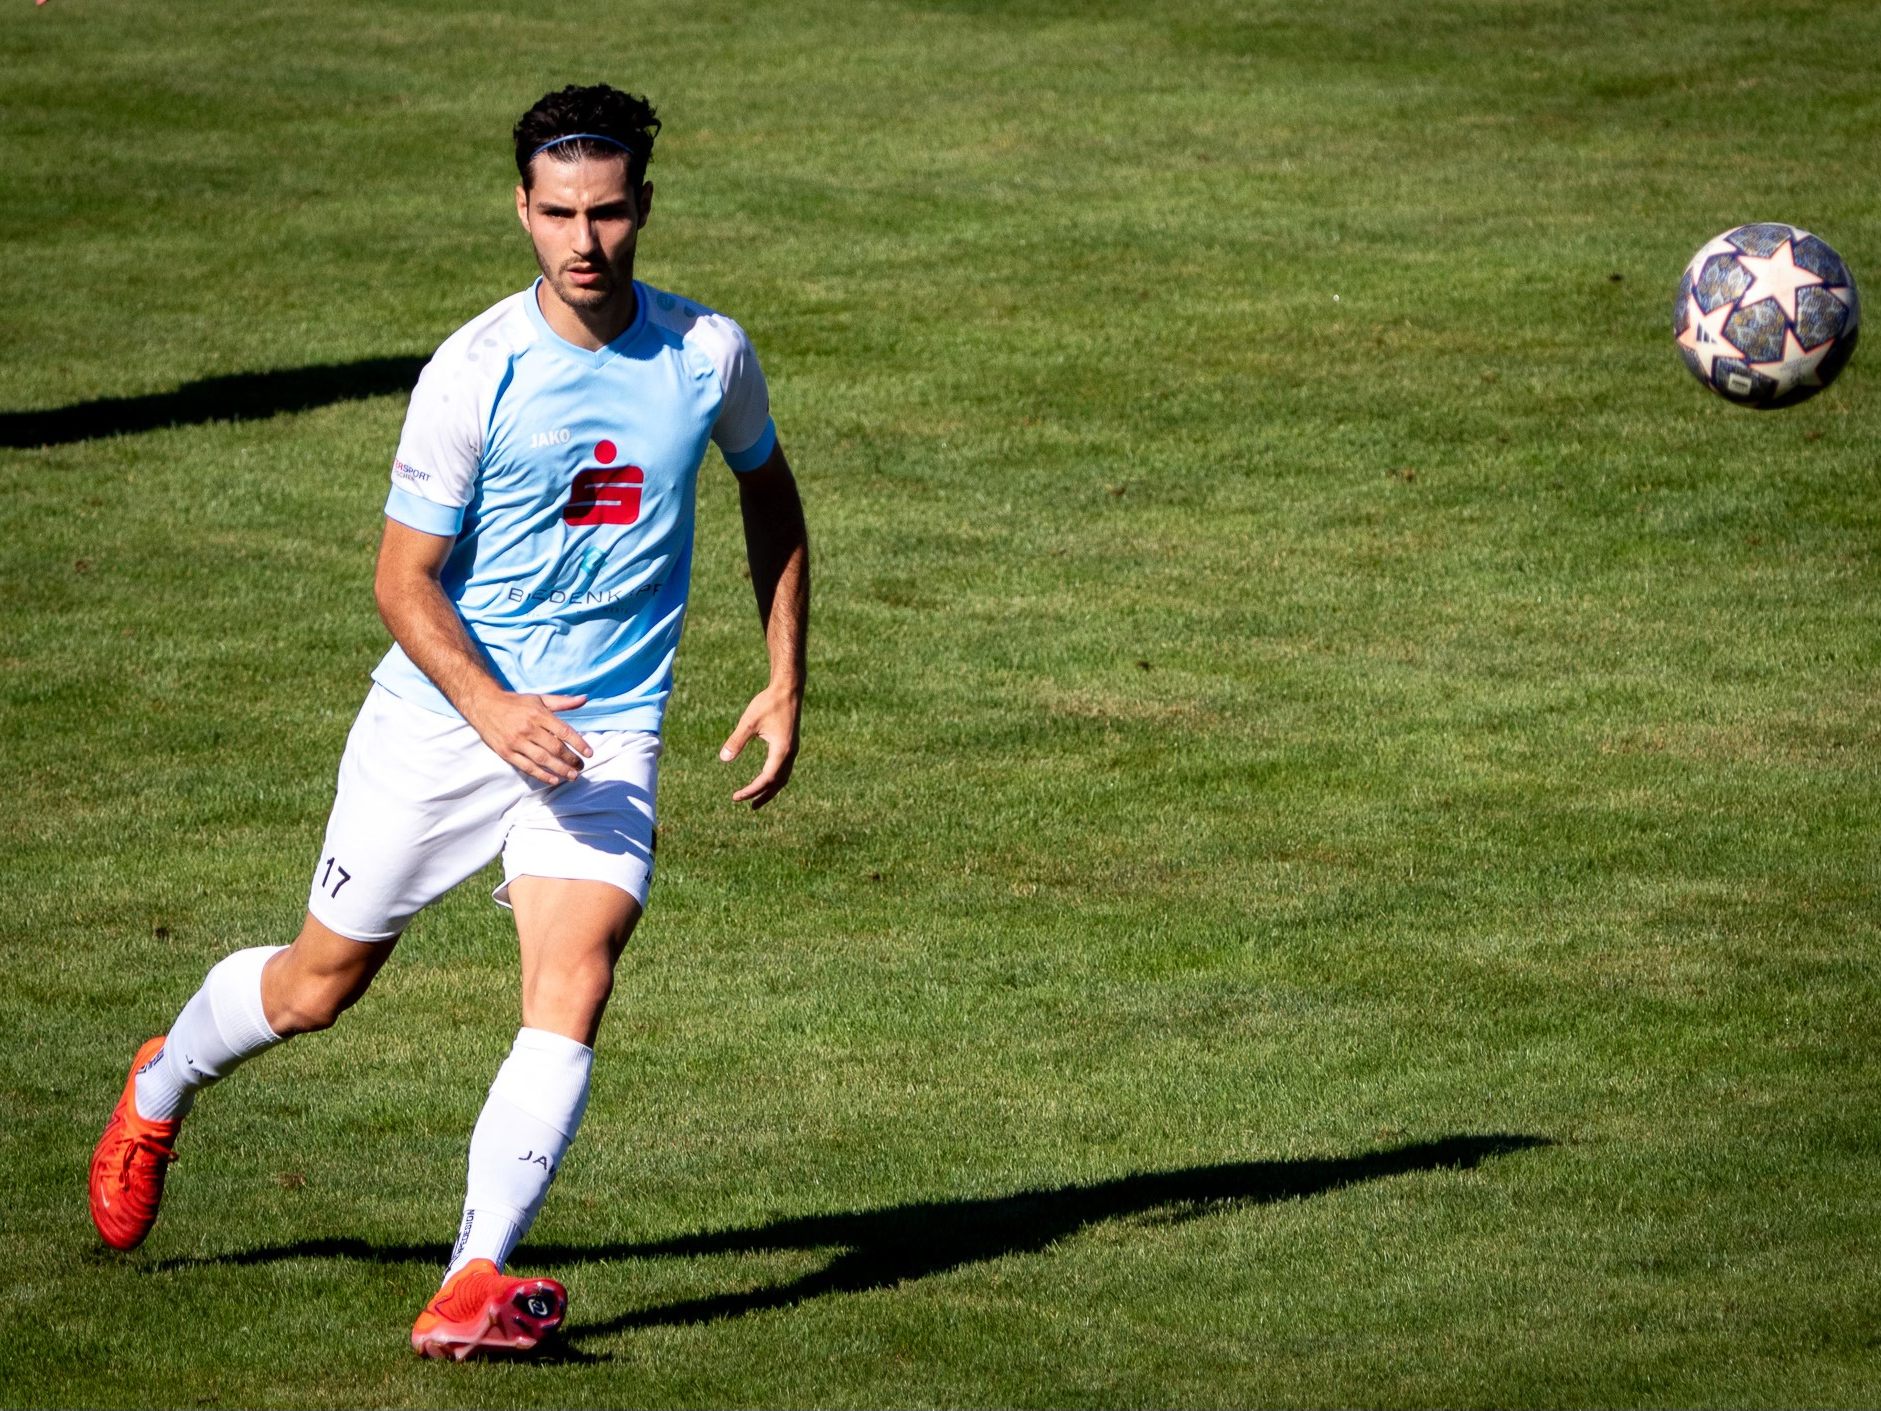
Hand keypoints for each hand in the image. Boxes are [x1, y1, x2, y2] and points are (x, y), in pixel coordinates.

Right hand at [464, 690, 592, 784]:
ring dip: (560, 770)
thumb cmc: (516, 703)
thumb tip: (584, 699)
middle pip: (555, 748)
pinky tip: (554, 780)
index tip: (589, 753)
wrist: (484, 705)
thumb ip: (562, 702)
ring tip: (573, 776)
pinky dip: (541, 775)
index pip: (563, 731)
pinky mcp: (506, 752)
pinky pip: (526, 767)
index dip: (579, 743)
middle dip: (571, 759)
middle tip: (581, 767)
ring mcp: (516, 742)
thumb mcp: (539, 699)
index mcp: (538, 714)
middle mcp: (528, 728)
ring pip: (542, 759)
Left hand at [719, 683, 799, 808]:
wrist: (789, 689)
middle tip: (749, 807)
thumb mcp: (749, 722)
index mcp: (781, 751)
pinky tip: (766, 778)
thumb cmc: (768, 703)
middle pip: (777, 783)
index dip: (751, 790)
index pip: (766, 779)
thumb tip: (723, 759)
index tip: (736, 797)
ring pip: (783, 777)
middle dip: (763, 796)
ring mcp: (792, 750)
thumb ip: (737, 741)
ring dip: (771, 789)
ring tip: (758, 799)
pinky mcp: (791, 745)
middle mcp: (790, 754)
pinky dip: (775, 779)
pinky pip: (784, 769)